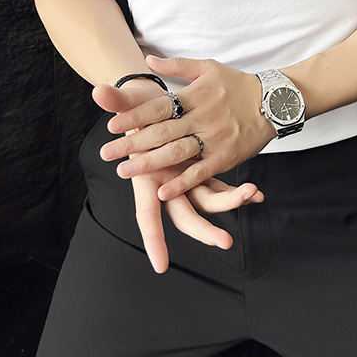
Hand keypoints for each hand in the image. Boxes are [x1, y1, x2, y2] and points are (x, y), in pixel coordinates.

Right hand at [92, 78, 264, 273]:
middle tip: (224, 242)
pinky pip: (222, 186)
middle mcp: (167, 184)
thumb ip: (115, 101)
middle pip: (186, 216)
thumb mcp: (128, 103)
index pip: (147, 215)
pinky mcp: (202, 169)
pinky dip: (238, 192)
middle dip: (205, 230)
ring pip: (209, 200)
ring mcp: (187, 178)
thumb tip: (98, 91)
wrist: (153, 105)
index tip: (160, 265)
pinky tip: (258, 195)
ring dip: (231, 201)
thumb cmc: (138, 109)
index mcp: (147, 177)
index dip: (153, 239)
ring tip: (253, 194)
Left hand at [98, 57, 277, 201]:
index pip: (159, 106)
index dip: (135, 116)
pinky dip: (182, 182)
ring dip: (149, 164)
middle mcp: (202, 117)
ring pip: (177, 153)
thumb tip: (148, 60)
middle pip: (162, 132)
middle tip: (106, 153)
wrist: (274, 101)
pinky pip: (201, 172)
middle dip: (132, 143)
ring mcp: (214, 138)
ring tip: (124, 171)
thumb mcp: (208, 67)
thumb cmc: (237, 84)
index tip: (112, 125)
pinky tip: (163, 192)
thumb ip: (177, 66)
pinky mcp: (226, 157)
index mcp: (195, 95)